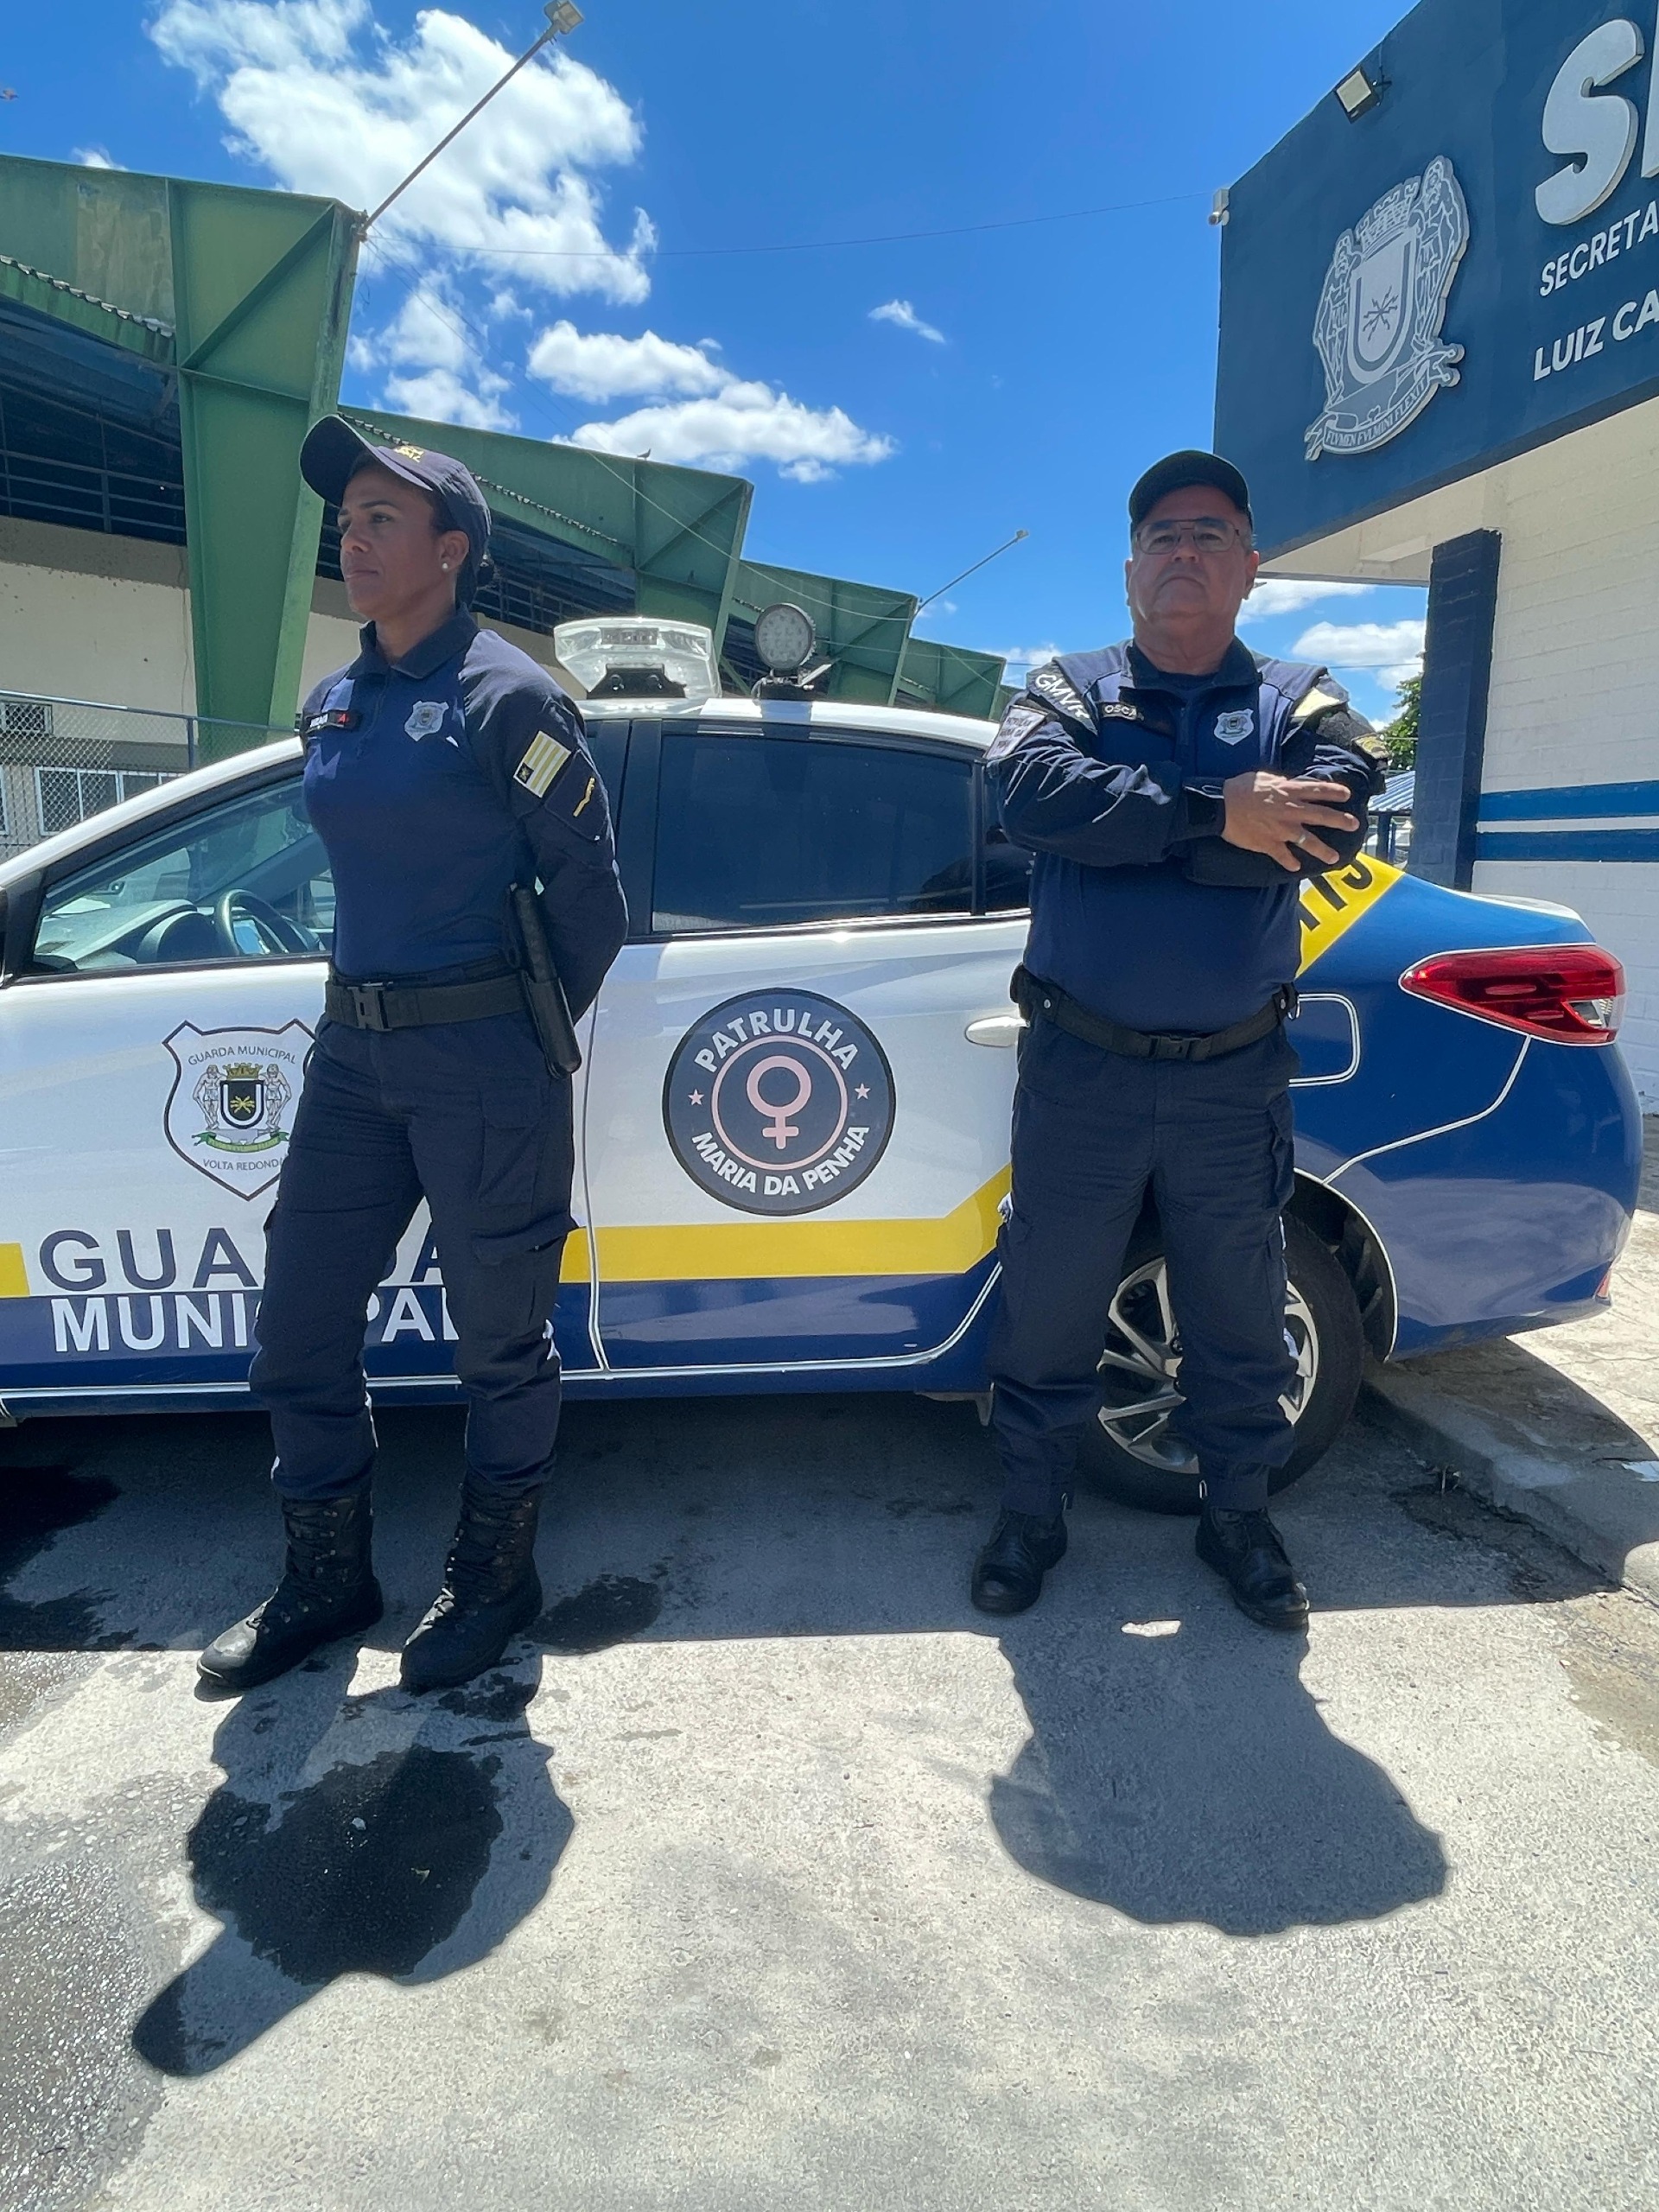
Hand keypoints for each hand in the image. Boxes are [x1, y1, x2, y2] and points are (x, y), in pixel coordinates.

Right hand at [1220, 772, 1359, 872]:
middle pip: (1321, 816)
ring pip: (1308, 841)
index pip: (1318, 790)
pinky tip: (1296, 868)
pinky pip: (1283, 856)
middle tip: (1354, 825)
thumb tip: (1290, 784)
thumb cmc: (1239, 788)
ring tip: (1334, 858)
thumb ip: (1281, 783)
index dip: (1334, 792)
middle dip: (1340, 821)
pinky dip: (1290, 862)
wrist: (1219, 806)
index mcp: (1288, 792)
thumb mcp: (1264, 778)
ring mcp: (1281, 830)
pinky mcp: (1268, 844)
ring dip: (1323, 850)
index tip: (1348, 795)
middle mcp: (1290, 811)